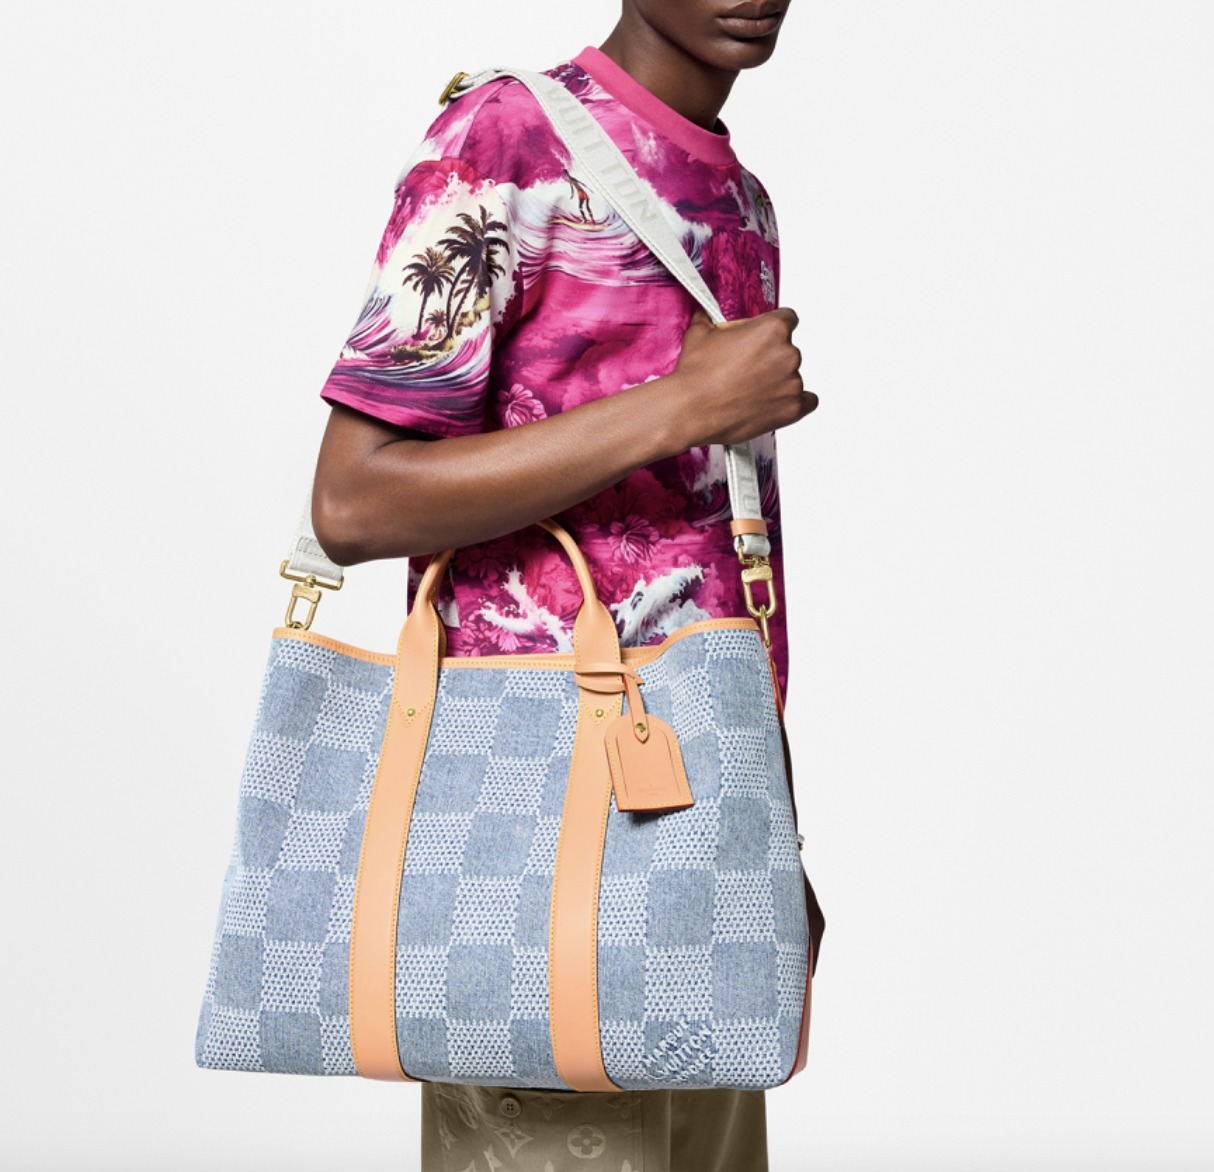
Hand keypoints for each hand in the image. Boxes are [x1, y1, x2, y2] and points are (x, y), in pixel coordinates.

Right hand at [666, 307, 816, 448]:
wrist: (690, 410)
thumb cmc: (696, 375)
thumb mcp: (700, 332)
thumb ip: (713, 319)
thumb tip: (708, 314)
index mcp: (773, 329)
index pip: (788, 319)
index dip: (771, 329)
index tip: (762, 338)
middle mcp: (788, 354)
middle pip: (788, 349)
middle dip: (770, 357)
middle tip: (746, 368)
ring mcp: (792, 383)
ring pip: (793, 376)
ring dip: (777, 380)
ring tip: (750, 390)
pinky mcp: (792, 409)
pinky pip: (808, 402)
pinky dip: (794, 401)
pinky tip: (776, 401)